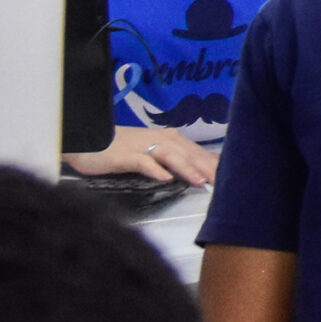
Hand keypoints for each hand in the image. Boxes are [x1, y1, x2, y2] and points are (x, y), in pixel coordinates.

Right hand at [65, 124, 217, 185]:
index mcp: (170, 139)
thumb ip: (174, 159)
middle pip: (188, 154)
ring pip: (170, 156)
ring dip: (186, 168)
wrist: (88, 139)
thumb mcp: (152, 152)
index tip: (232, 175)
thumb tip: (199, 171)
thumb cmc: (122, 148)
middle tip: (223, 182)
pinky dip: (154, 169)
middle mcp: (160, 140)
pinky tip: (164, 178)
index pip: (197, 152)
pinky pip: (142, 162)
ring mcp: (142, 147)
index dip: (214, 163)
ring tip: (200, 181)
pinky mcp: (124, 156)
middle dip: (207, 167)